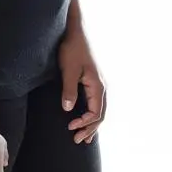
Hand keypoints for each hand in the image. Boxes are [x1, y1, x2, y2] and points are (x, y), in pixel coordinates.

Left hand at [59, 28, 105, 143]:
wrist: (77, 31)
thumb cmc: (72, 48)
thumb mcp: (68, 69)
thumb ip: (69, 90)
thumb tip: (69, 110)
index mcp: (98, 86)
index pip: (96, 113)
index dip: (84, 123)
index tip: (70, 128)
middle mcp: (103, 87)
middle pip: (100, 115)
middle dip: (90, 129)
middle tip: (77, 141)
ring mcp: (100, 84)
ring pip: (100, 110)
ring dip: (92, 124)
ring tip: (85, 137)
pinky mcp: (94, 81)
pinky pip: (97, 103)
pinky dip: (92, 114)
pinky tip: (86, 119)